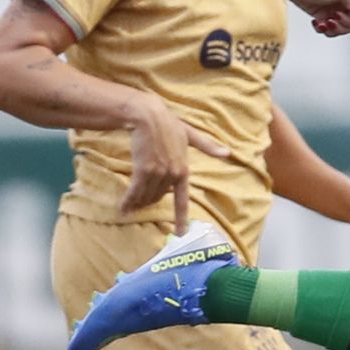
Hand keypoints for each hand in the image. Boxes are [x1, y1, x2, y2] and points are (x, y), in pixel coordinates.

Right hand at [121, 95, 232, 234]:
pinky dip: (128, 201)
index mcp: (184, 170)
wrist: (148, 116)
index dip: (181, 218)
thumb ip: (207, 146)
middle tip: (139, 204)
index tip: (181, 233)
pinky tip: (122, 208)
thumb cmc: (169, 124)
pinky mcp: (143, 170)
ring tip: (129, 207)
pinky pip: (135, 192)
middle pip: (158, 197)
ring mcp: (158, 173)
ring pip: (146, 196)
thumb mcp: (190, 135)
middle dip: (149, 202)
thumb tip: (227, 153)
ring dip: (137, 203)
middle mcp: (172, 174)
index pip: (182, 199)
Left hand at [284, 0, 349, 37]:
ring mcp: (335, 12)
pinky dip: (322, 29)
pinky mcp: (324, 18)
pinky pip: (328, 31)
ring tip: (323, 22)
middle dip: (340, 25)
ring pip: (340, 31)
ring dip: (331, 29)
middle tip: (330, 18)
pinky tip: (316, 22)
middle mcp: (346, 5)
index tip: (338, 13)